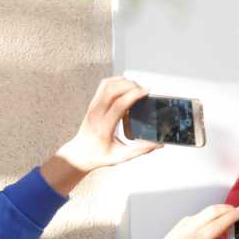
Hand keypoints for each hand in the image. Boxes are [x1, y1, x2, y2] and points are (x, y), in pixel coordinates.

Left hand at [42, 76, 161, 194]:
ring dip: (123, 82)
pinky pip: (103, 86)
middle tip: (143, 90)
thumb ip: (140, 150)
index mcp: (104, 127)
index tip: (146, 92)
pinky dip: (115, 82)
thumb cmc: (98, 156)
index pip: (119, 104)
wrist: (79, 153)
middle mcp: (96, 114)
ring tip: (135, 88)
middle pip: (112, 90)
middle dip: (130, 85)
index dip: (134, 95)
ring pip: (107, 85)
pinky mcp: (93, 104)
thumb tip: (158, 144)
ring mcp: (93, 107)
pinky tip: (125, 86)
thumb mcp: (121, 157)